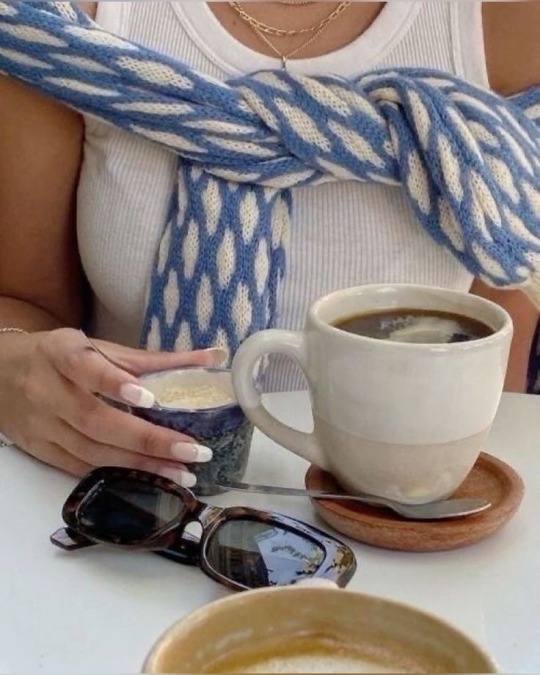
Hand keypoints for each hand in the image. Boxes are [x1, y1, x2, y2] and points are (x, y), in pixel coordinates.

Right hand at [0, 328, 225, 485]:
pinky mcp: (43, 451)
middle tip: (191, 451)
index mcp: (61, 354)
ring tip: (182, 474)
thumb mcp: (98, 347)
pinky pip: (81, 469)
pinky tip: (150, 482)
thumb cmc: (59, 357)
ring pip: (91, 451)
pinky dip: (117, 476)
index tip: (149, 397)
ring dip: (139, 467)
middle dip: (146, 440)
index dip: (113, 382)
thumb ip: (152, 358)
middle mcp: (48, 391)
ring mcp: (43, 426)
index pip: (85, 367)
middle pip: (95, 420)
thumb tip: (212, 358)